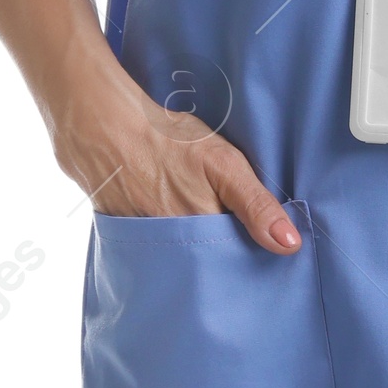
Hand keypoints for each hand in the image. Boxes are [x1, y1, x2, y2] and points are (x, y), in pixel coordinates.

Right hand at [52, 83, 300, 251]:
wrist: (97, 121)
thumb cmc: (163, 138)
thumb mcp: (222, 164)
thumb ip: (256, 205)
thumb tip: (289, 246)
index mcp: (199, 234)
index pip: (231, 263)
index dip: (244, 256)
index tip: (255, 250)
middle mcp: (169, 247)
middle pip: (202, 266)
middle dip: (215, 257)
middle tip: (221, 233)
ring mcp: (141, 241)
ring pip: (175, 256)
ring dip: (186, 248)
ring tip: (190, 223)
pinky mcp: (120, 231)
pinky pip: (146, 246)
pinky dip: (156, 237)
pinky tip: (160, 214)